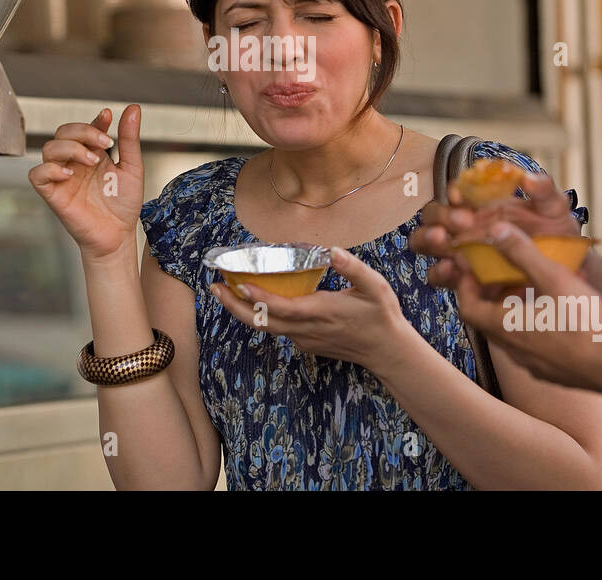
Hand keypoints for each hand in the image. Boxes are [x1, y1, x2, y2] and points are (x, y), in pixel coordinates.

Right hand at [28, 104, 143, 259]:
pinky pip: (37, 175)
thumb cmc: (123, 204)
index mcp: (93, 153)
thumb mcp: (132, 168)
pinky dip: (49, 169)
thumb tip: (133, 109)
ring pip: (49, 148)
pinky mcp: (52, 193)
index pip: (85, 128)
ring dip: (70, 148)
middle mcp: (74, 162)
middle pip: (63, 132)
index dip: (93, 121)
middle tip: (105, 143)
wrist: (118, 235)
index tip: (106, 117)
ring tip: (92, 161)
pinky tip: (68, 174)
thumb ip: (129, 139)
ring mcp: (62, 176)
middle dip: (82, 131)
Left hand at [209, 247, 408, 371]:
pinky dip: (259, 315)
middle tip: (214, 288)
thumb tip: (332, 251)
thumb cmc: (381, 316)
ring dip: (243, 311)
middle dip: (235, 306)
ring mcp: (304, 339)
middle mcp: (306, 329)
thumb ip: (353, 268)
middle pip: (262, 322)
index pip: (282, 308)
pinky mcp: (305, 343)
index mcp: (321, 312)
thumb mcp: (375, 287)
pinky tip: (253, 300)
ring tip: (225, 291)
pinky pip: (276, 329)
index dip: (259, 298)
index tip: (239, 284)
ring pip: (266, 328)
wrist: (387, 351)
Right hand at [410, 169, 580, 258]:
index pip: (456, 191)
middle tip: (464, 222)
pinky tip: (452, 270)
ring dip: (428, 239)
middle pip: (434, 215)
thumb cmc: (555, 235)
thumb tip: (526, 177)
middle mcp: (464, 225)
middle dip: (442, 216)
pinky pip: (438, 275)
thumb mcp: (554, 209)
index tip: (462, 196)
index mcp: (482, 203)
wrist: (565, 275)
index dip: (454, 191)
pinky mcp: (462, 280)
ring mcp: (460, 251)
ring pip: (425, 242)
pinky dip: (440, 272)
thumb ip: (543, 190)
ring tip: (443, 241)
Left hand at [426, 222, 601, 394]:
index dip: (465, 286)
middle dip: (489, 295)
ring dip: (512, 310)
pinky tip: (556, 313)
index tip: (473, 268)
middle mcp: (513, 351)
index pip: (468, 307)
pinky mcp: (552, 373)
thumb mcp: (555, 279)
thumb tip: (496, 229)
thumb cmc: (586, 324)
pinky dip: (532, 326)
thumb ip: (523, 253)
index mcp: (506, 328)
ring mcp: (533, 365)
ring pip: (511, 334)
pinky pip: (532, 346)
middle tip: (500, 273)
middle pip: (487, 320)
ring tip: (530, 288)